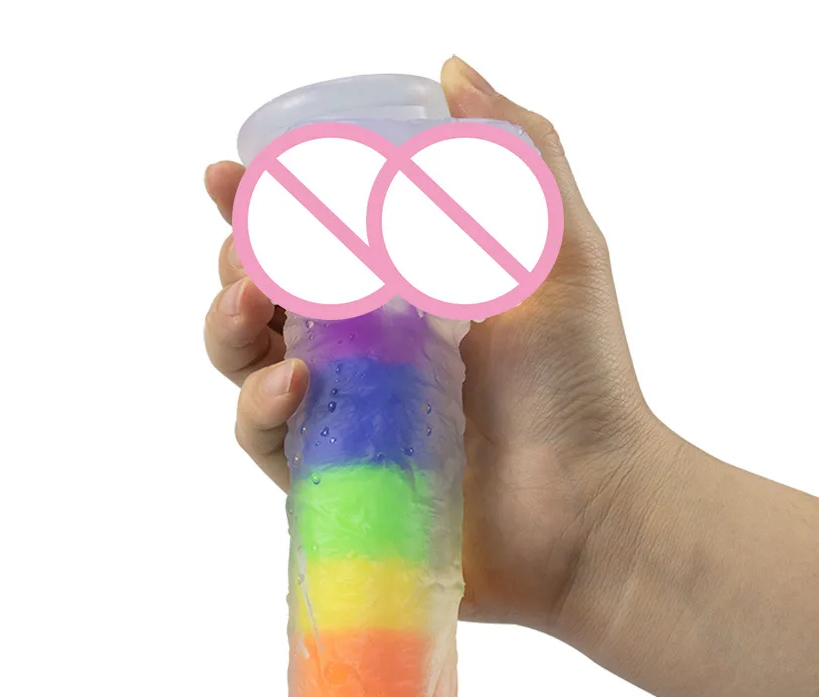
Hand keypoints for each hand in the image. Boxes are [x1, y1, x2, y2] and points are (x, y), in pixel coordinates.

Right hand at [203, 56, 670, 634]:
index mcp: (402, 292)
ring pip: (244, 365)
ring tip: (254, 308)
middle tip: (250, 255)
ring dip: (227, 328)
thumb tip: (450, 69)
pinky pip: (266, 441)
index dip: (259, 204)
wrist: (590, 505)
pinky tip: (293, 382)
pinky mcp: (331, 478)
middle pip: (260, 299)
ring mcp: (343, 415)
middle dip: (234, 266)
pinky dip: (261, 407)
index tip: (229, 175)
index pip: (312, 237)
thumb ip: (515, 155)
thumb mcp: (558, 251)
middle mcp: (363, 351)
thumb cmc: (581, 381)